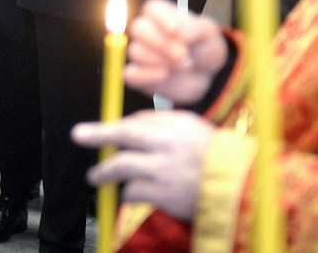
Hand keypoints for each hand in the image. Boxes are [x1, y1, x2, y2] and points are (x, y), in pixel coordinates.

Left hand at [72, 109, 214, 220]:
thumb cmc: (212, 154)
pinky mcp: (165, 195)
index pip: (134, 122)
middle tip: (78, 135)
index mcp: (174, 126)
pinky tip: (127, 192)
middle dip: (97, 135)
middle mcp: (168, 145)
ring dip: (104, 172)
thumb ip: (159, 123)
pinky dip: (127, 192)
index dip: (110, 127)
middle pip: (123, 136)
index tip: (91, 129)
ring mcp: (165, 171)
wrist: (239, 187)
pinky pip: (134, 191)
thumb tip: (125, 125)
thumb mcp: (190, 127)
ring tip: (95, 177)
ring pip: (122, 166)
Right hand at [124, 0, 227, 103]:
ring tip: (183, 66)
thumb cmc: (203, 47)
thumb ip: (194, 28)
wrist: (206, 74)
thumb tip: (178, 32)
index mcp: (162, 15)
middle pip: (138, 28)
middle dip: (162, 43)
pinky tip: (164, 75)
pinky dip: (146, 75)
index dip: (162, 18)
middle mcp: (147, 31)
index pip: (152, 8)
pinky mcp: (139, 75)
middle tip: (183, 54)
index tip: (176, 30)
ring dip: (162, 61)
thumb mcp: (207, 33)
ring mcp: (141, 53)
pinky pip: (130, 74)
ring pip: (136, 52)